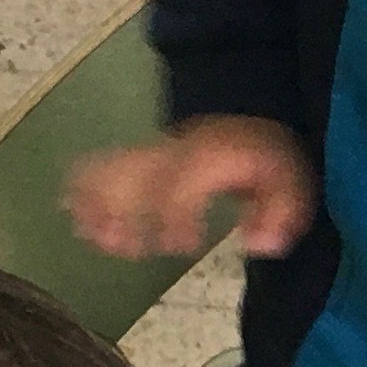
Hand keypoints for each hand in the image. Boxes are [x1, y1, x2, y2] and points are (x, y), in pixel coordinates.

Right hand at [65, 115, 317, 261]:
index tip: (183, 248)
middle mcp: (178, 151)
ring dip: (97, 201)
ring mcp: (158, 150)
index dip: (177, 216)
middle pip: (137, 173)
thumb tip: (255, 244)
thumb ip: (280, 215)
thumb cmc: (272, 161)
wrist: (257, 117)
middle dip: (122, 209)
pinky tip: (73, 212)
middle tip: (119, 247)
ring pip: (116, 168)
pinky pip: (110, 165)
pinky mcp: (147, 156)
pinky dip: (89, 186)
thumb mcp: (293, 186)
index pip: (183, 184)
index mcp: (212, 157)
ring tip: (87, 234)